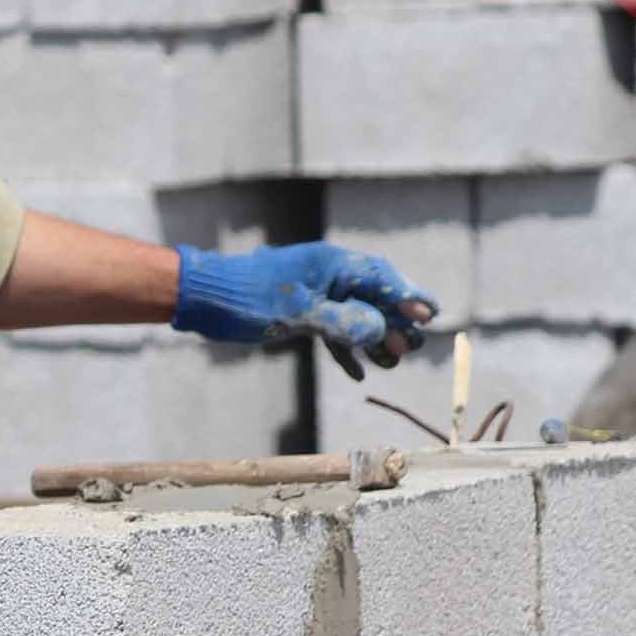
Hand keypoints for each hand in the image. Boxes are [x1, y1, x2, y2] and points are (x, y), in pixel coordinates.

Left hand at [170, 241, 437, 380]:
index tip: (431, 315)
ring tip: (392, 361)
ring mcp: (315, 292)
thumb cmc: (248, 299)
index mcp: (332, 264)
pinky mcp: (300, 311)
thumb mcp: (299, 313)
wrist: (204, 298)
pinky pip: (333, 329)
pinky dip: (346, 348)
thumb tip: (382, 330)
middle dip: (396, 322)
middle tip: (413, 346)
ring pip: (356, 315)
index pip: (381, 277)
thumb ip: (342, 322)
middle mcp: (328, 274)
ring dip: (374, 338)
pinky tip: (358, 371)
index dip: (408, 295)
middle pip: (375, 296)